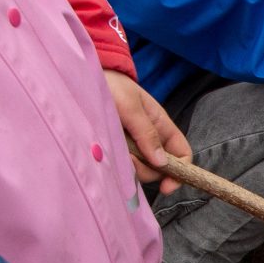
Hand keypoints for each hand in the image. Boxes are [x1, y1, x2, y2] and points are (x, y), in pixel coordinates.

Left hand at [104, 71, 190, 194]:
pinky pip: (122, 165)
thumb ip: (147, 133)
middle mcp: (150, 138)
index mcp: (161, 126)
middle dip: (146, 169)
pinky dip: (117, 164)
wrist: (81, 77)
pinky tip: (106, 151)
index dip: (181, 171)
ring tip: (113, 148)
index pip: (182, 153)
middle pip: (160, 167)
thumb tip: (163, 163)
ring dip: (130, 166)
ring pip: (140, 168)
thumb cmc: (111, 85)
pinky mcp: (115, 149)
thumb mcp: (131, 106)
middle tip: (127, 158)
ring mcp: (132, 145)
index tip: (166, 186)